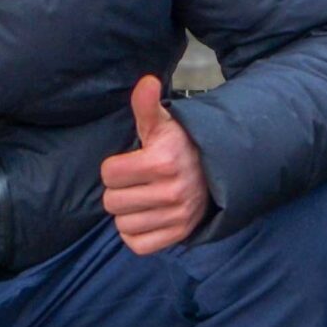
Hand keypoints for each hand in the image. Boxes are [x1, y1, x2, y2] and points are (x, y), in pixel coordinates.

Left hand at [100, 76, 210, 254]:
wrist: (218, 170)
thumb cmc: (181, 145)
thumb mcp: (164, 123)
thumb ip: (147, 105)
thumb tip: (145, 82)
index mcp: (161, 162)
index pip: (108, 174)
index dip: (114, 168)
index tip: (130, 164)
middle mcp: (171, 191)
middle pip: (112, 202)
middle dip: (119, 191)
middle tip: (136, 183)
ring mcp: (176, 216)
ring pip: (122, 225)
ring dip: (127, 214)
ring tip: (142, 199)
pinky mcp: (179, 235)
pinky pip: (138, 245)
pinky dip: (136, 235)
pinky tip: (145, 217)